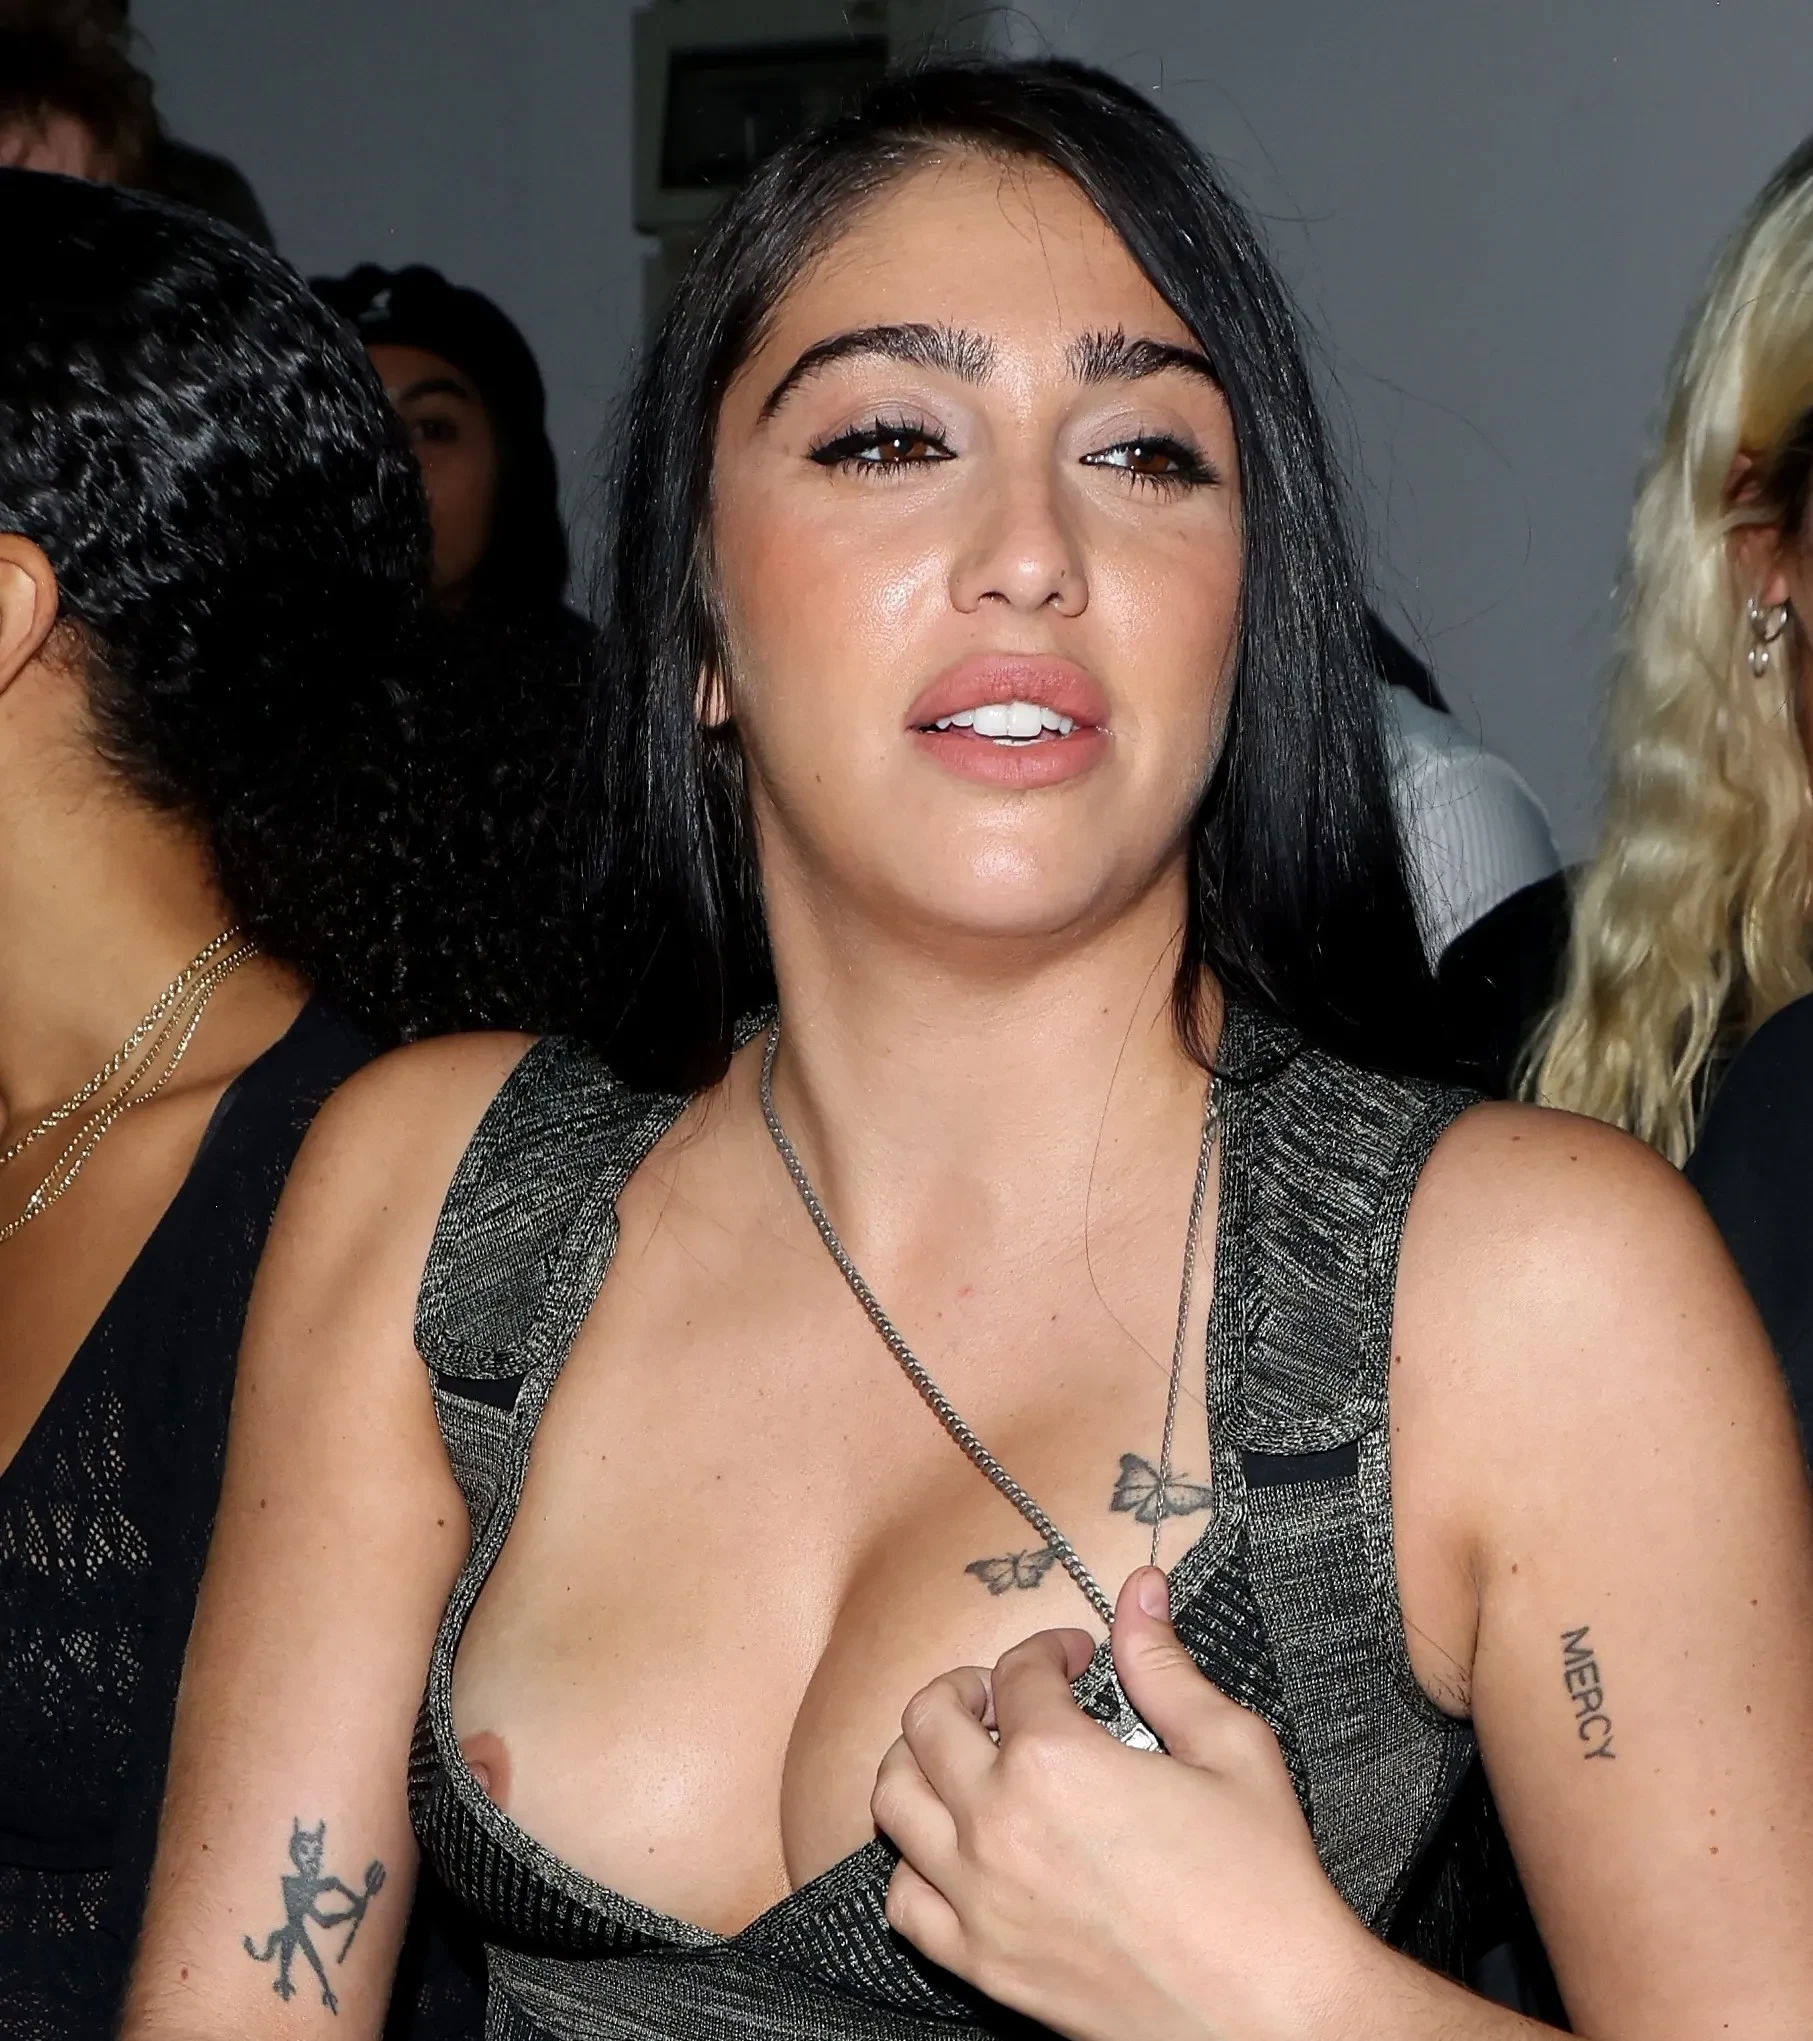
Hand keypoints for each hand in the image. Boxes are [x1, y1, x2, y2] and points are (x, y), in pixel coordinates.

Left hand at [871, 1568, 1376, 2040]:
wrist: (1278, 2015)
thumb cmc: (1262, 1887)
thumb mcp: (1229, 1748)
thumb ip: (1165, 1664)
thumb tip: (1140, 1591)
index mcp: (1055, 1760)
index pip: (1017, 1672)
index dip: (1047, 1649)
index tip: (1074, 1658)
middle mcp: (999, 1824)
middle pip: (928, 1720)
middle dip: (964, 1687)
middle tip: (1004, 1694)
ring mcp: (982, 1900)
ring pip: (894, 1802)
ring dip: (920, 1760)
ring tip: (965, 1756)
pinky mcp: (985, 1966)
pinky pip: (905, 1903)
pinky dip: (915, 1864)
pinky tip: (956, 1849)